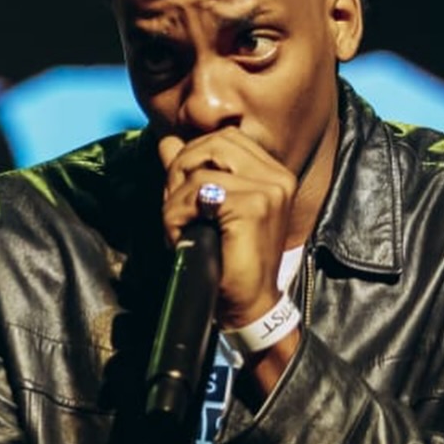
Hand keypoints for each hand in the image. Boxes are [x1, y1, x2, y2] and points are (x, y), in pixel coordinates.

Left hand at [157, 127, 295, 327]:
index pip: (225, 138)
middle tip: (173, 204)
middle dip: (181, 168)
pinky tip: (179, 236)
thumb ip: (190, 173)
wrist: (248, 305)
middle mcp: (277, 176)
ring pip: (200, 170)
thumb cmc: (227, 261)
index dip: (194, 156)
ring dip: (175, 198)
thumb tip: (166, 141)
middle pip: (214, 143)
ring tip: (178, 224)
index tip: (180, 190)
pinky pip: (197, 194)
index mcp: (273, 173)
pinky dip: (176, 214)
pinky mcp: (254, 207)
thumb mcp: (206, 208)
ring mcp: (269, 190)